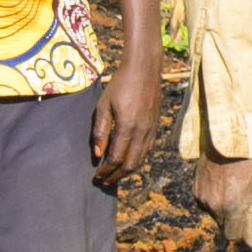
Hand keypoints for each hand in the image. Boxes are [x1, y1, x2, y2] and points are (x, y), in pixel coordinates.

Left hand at [92, 59, 164, 189]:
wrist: (144, 69)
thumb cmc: (120, 84)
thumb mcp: (104, 105)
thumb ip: (100, 131)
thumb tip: (98, 154)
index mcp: (127, 127)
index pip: (116, 158)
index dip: (106, 171)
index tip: (96, 176)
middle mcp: (142, 132)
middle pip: (130, 164)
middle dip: (116, 176)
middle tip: (104, 181)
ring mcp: (151, 130)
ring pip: (141, 160)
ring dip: (127, 171)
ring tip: (114, 175)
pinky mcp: (155, 127)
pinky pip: (147, 151)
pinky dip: (137, 160)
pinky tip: (128, 161)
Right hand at [191, 155, 251, 227]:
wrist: (228, 147)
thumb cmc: (248, 166)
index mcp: (232, 209)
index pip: (232, 234)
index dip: (238, 232)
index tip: (243, 225)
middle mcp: (215, 206)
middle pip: (221, 225)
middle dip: (230, 219)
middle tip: (237, 206)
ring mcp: (203, 198)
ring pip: (212, 213)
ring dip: (220, 208)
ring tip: (228, 192)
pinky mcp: (196, 190)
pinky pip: (204, 202)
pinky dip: (211, 198)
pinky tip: (219, 186)